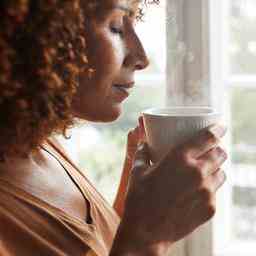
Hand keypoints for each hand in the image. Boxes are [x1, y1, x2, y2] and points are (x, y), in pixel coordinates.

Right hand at [111, 124, 226, 254]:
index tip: (220, 126)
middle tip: (209, 149)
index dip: (218, 129)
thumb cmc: (139, 199)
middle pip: (220, 153)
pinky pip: (215, 191)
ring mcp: (206, 192)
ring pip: (222, 172)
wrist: (146, 233)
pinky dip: (209, 186)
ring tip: (204, 169)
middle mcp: (197, 172)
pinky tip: (197, 189)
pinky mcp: (210, 208)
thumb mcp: (137, 171)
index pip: (209, 137)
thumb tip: (144, 142)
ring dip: (216, 167)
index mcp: (180, 158)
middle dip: (217, 148)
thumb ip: (142, 151)